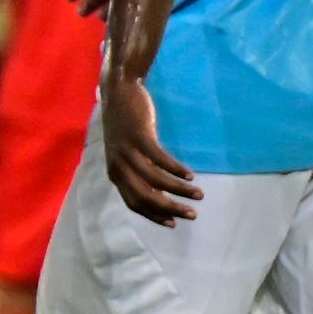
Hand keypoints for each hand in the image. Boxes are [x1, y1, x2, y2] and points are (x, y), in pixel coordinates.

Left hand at [99, 68, 201, 226]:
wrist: (118, 90)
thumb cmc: (125, 123)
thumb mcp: (126, 152)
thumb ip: (136, 172)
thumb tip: (158, 193)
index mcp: (115, 172)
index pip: (134, 203)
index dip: (154, 215)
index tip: (173, 223)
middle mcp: (118, 165)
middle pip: (146, 196)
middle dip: (170, 208)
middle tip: (192, 214)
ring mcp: (127, 151)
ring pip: (156, 180)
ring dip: (179, 190)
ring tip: (197, 194)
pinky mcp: (139, 136)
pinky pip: (160, 159)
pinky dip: (176, 170)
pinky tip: (190, 175)